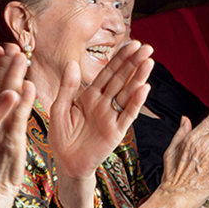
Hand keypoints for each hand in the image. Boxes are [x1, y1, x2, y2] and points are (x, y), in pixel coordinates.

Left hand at [49, 41, 151, 179]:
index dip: (119, 59)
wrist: (66, 164)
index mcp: (89, 96)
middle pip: (121, 80)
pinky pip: (127, 114)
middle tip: (147, 47)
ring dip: (138, 78)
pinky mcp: (116, 131)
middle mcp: (103, 103)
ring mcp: (111, 116)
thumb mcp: (59, 109)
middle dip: (133, 63)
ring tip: (149, 62)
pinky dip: (135, 102)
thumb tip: (72, 63)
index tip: (132, 43)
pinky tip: (144, 88)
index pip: (107, 73)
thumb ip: (67, 88)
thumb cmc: (61, 137)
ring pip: (127, 93)